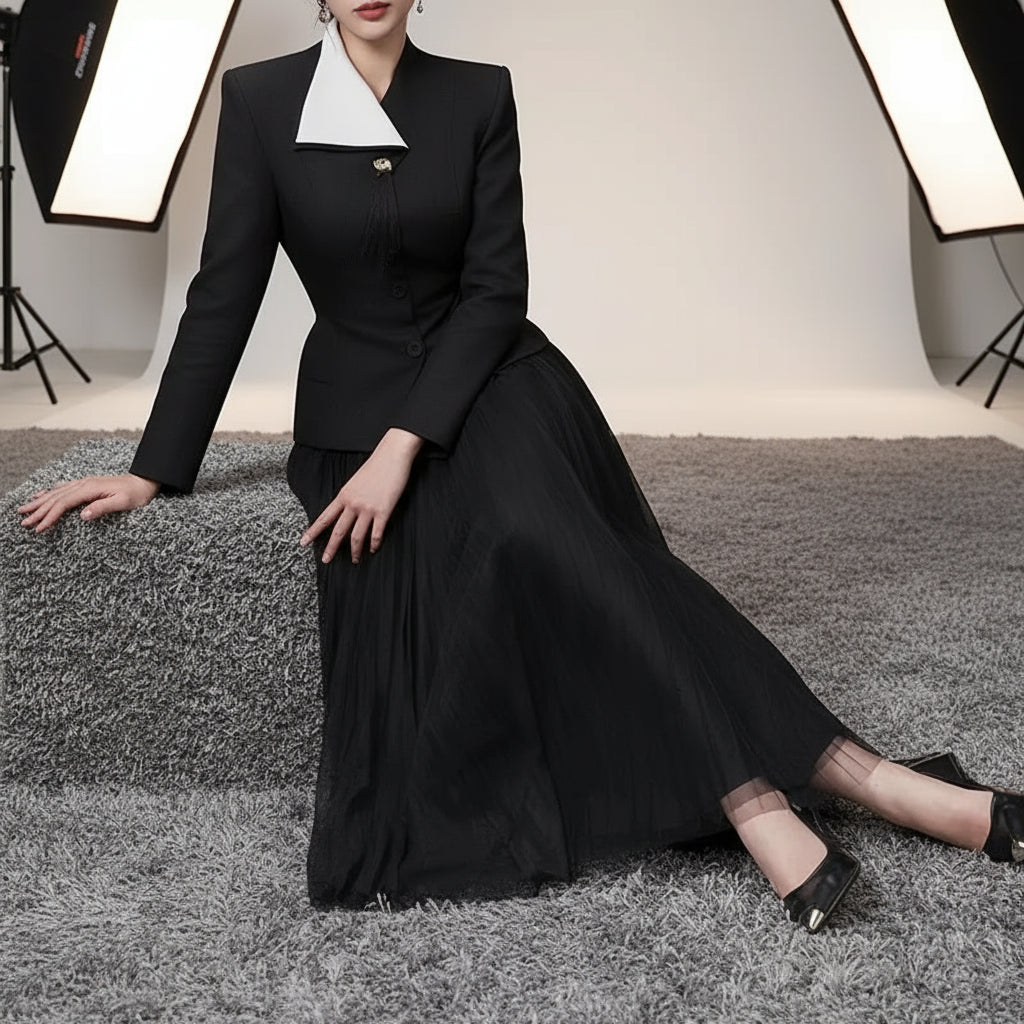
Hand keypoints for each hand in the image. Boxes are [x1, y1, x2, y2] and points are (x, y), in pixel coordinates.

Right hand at [16, 473, 162, 533]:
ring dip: (39, 502)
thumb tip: (82, 515)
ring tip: (24, 509)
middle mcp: (84, 484)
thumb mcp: (123, 503)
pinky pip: (63, 488)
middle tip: (23, 521)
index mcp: (90, 489)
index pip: (63, 504)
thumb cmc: (136, 494)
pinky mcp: (86, 485)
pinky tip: (41, 495)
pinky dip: (49, 492)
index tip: (39, 527)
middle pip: (55, 498)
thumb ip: (102, 508)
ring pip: (56, 492)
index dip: (49, 516)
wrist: (144, 482)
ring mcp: (84, 483)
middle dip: (38, 510)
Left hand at [300, 427, 423, 563]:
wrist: (392, 456)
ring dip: (354, 551)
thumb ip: (350, 496)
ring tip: (354, 560)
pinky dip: (374, 544)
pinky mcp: (383, 511)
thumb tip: (347, 509)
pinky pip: (376, 533)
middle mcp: (353, 503)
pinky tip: (373, 549)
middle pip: (338, 531)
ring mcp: (368, 508)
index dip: (313, 531)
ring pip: (356, 536)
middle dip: (330, 548)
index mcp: (343, 495)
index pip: (324, 517)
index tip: (303, 542)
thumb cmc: (376, 466)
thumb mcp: (356, 481)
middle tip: (326, 560)